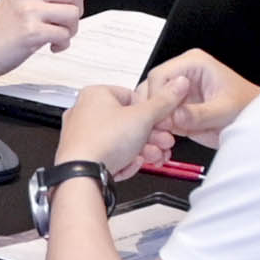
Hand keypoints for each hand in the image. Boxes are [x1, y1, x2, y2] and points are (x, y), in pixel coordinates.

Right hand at [0, 0, 88, 84]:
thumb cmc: (0, 27)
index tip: (62, 10)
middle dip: (76, 10)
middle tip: (64, 22)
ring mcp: (28, 10)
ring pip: (73, 14)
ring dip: (70, 30)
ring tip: (56, 35)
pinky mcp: (31, 31)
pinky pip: (64, 35)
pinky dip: (62, 44)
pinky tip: (50, 46)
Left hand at [57, 47, 239, 176]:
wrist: (82, 174)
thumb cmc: (103, 141)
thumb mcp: (143, 117)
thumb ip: (163, 102)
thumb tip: (178, 85)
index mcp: (96, 94)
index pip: (132, 97)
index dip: (152, 113)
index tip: (163, 123)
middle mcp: (85, 111)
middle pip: (127, 122)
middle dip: (150, 136)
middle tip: (164, 143)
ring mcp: (82, 134)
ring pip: (120, 140)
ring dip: (141, 150)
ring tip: (154, 157)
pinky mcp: (82, 154)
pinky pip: (108, 154)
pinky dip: (123, 160)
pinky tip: (131, 164)